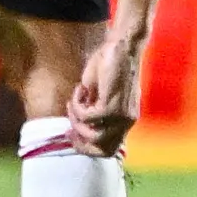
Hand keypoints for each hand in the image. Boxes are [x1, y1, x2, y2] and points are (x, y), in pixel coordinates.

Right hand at [68, 39, 145, 156]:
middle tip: (69, 127)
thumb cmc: (110, 65)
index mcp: (126, 120)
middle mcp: (127, 122)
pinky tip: (80, 88)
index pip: (109, 150)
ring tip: (75, 99)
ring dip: (76, 119)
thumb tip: (77, 125)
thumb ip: (93, 111)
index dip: (87, 147)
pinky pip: (86, 117)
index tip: (72, 134)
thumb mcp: (99, 93)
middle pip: (102, 150)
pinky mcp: (112, 107)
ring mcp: (121, 116)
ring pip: (91, 135)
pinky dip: (77, 104)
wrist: (122, 45)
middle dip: (80, 141)